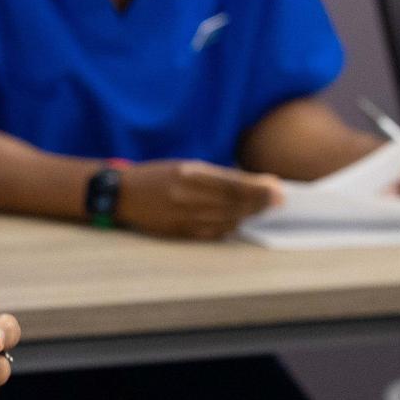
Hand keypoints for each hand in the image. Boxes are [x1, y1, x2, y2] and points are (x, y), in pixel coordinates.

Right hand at [116, 160, 279, 239]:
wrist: (121, 195)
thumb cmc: (156, 176)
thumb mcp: (185, 166)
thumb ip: (217, 175)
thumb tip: (254, 182)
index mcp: (188, 174)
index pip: (233, 184)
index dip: (259, 189)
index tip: (278, 189)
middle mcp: (186, 196)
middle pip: (234, 203)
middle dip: (260, 202)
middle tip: (279, 201)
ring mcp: (182, 216)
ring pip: (227, 219)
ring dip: (247, 215)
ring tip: (260, 209)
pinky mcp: (178, 231)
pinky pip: (212, 232)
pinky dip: (229, 226)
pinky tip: (237, 220)